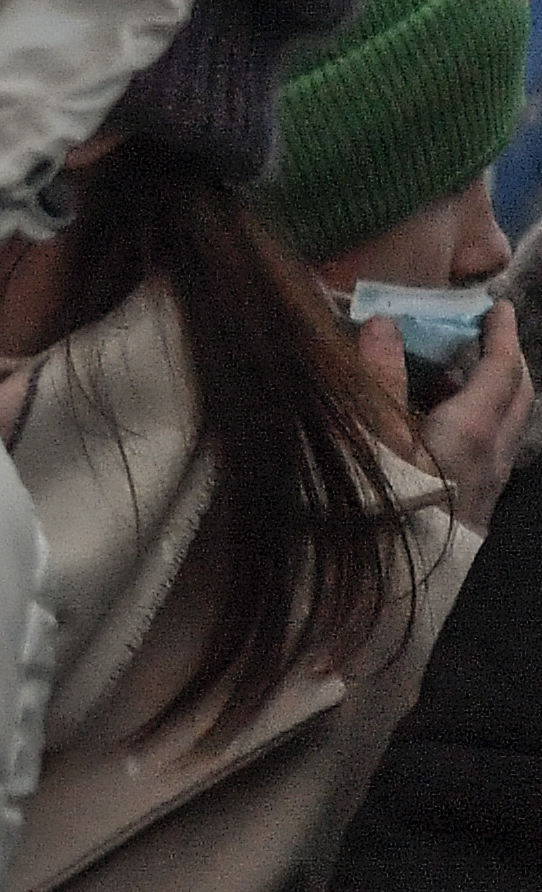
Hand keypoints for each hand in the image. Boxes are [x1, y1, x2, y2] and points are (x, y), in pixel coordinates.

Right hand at [371, 304, 529, 539]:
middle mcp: (495, 454)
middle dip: (508, 361)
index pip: (503, 367)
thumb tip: (382, 324)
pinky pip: (494, 452)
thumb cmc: (380, 504)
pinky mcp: (476, 508)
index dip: (500, 333)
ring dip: (496, 395)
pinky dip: (481, 426)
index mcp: (475, 429)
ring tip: (456, 380)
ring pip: (511, 426)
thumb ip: (377, 378)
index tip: (497, 307)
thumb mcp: (370, 436)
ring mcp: (489, 485)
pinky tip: (444, 432)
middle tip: (486, 338)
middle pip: (520, 396)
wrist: (389, 584)